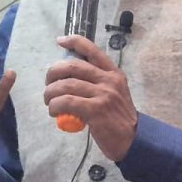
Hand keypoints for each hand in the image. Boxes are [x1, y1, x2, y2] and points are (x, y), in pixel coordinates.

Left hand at [44, 35, 137, 161]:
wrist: (133, 140)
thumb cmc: (118, 118)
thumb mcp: (113, 93)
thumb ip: (97, 83)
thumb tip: (69, 78)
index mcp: (113, 73)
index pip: (92, 50)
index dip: (74, 41)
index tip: (60, 41)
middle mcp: (108, 80)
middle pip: (72, 66)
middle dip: (53, 73)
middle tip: (48, 85)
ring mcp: (103, 94)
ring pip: (66, 85)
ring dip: (50, 93)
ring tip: (49, 102)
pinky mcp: (96, 110)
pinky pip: (67, 102)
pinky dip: (55, 106)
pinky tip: (54, 112)